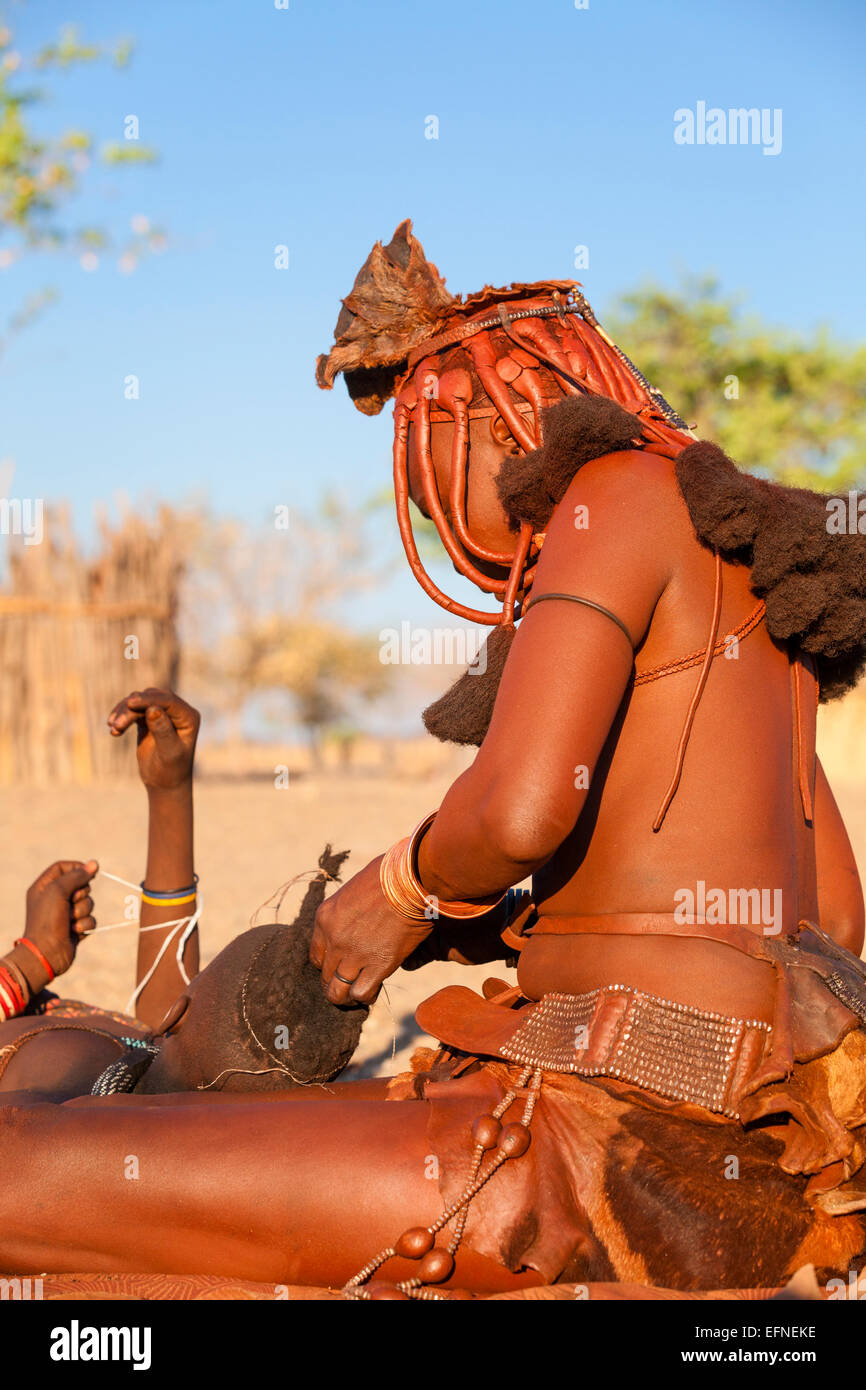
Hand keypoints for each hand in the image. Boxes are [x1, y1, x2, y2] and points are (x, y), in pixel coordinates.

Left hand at [23, 859, 98, 981]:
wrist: (46, 953)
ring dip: (82, 911)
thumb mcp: (58, 891)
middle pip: (80, 885)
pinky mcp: (75, 927)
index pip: (63, 867)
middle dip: (81, 894)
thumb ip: (76, 876)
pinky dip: (84, 924)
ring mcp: (65, 913)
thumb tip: (94, 864)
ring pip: (88, 902)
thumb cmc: (47, 920)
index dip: (77, 868)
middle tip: (71, 902)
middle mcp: (54, 899)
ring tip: (70, 920)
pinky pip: (90, 919)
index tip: (88, 872)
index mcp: (44, 887)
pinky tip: (74, 931)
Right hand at [108, 689, 199, 790]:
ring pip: (140, 702)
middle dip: (132, 708)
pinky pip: (134, 710)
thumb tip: (153, 708)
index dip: (148, 699)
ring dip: (124, 712)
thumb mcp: (168, 752)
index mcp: (189, 717)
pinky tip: (114, 731)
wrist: (165, 784)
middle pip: (152, 698)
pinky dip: (123, 717)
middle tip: (115, 724)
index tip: (129, 703)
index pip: (168, 701)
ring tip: (113, 728)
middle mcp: (178, 712)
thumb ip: (162, 730)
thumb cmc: (171, 770)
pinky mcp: (149, 718)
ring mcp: (163, 713)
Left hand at [309, 856, 433, 1004]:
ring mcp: (354, 954)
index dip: (329, 963)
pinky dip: (365, 997)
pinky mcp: (378, 964)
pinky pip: (362, 993)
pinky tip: (373, 991)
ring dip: (347, 996)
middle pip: (325, 975)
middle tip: (350, 981)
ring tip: (357, 993)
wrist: (411, 880)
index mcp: (325, 917)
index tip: (340, 963)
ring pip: (338, 991)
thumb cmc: (388, 876)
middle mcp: (334, 939)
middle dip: (336, 981)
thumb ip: (348, 911)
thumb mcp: (355, 890)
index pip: (316, 955)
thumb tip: (357, 921)